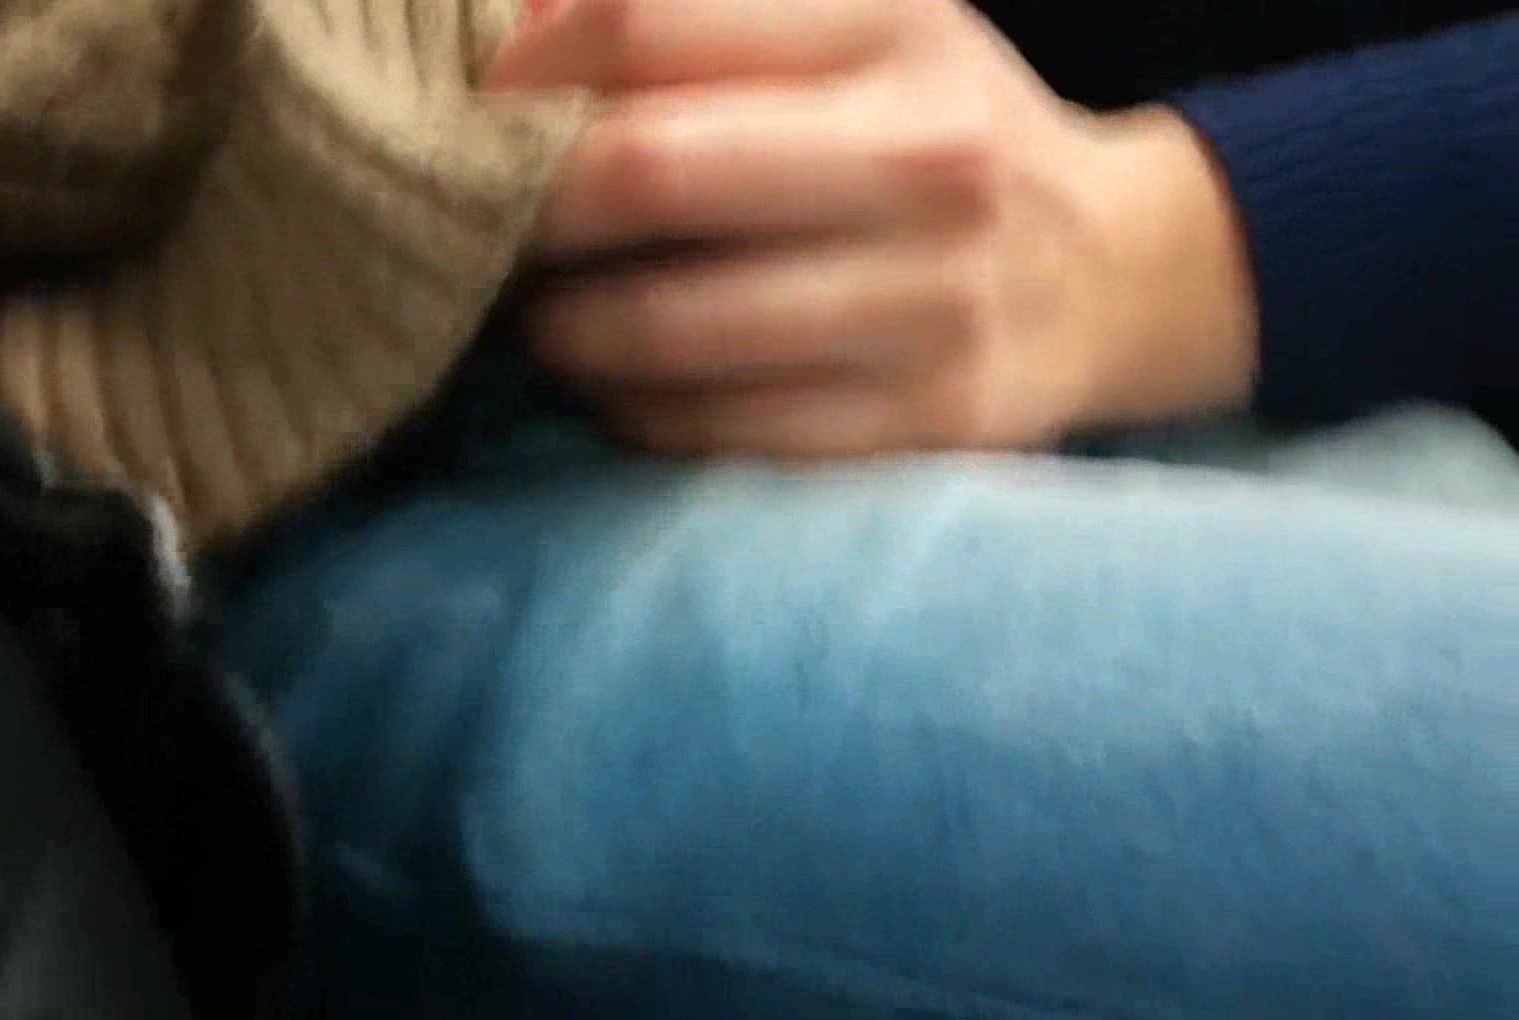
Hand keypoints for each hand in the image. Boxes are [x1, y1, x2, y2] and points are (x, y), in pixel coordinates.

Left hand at [487, 0, 1257, 458]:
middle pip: (644, 174)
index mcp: (891, 24)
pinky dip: (630, 406)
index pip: (641, 22)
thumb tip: (508, 35)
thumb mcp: (854, 26)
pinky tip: (622, 378)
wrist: (1106, 271)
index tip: (461, 109)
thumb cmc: (929, 132)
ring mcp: (934, 302)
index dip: (517, 72)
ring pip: (664, 329)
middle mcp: (927, 157)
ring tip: (545, 310)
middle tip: (477, 226)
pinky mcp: (925, 423)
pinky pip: (712, 430)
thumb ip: (698, 19)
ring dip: (562, 327)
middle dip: (523, 211)